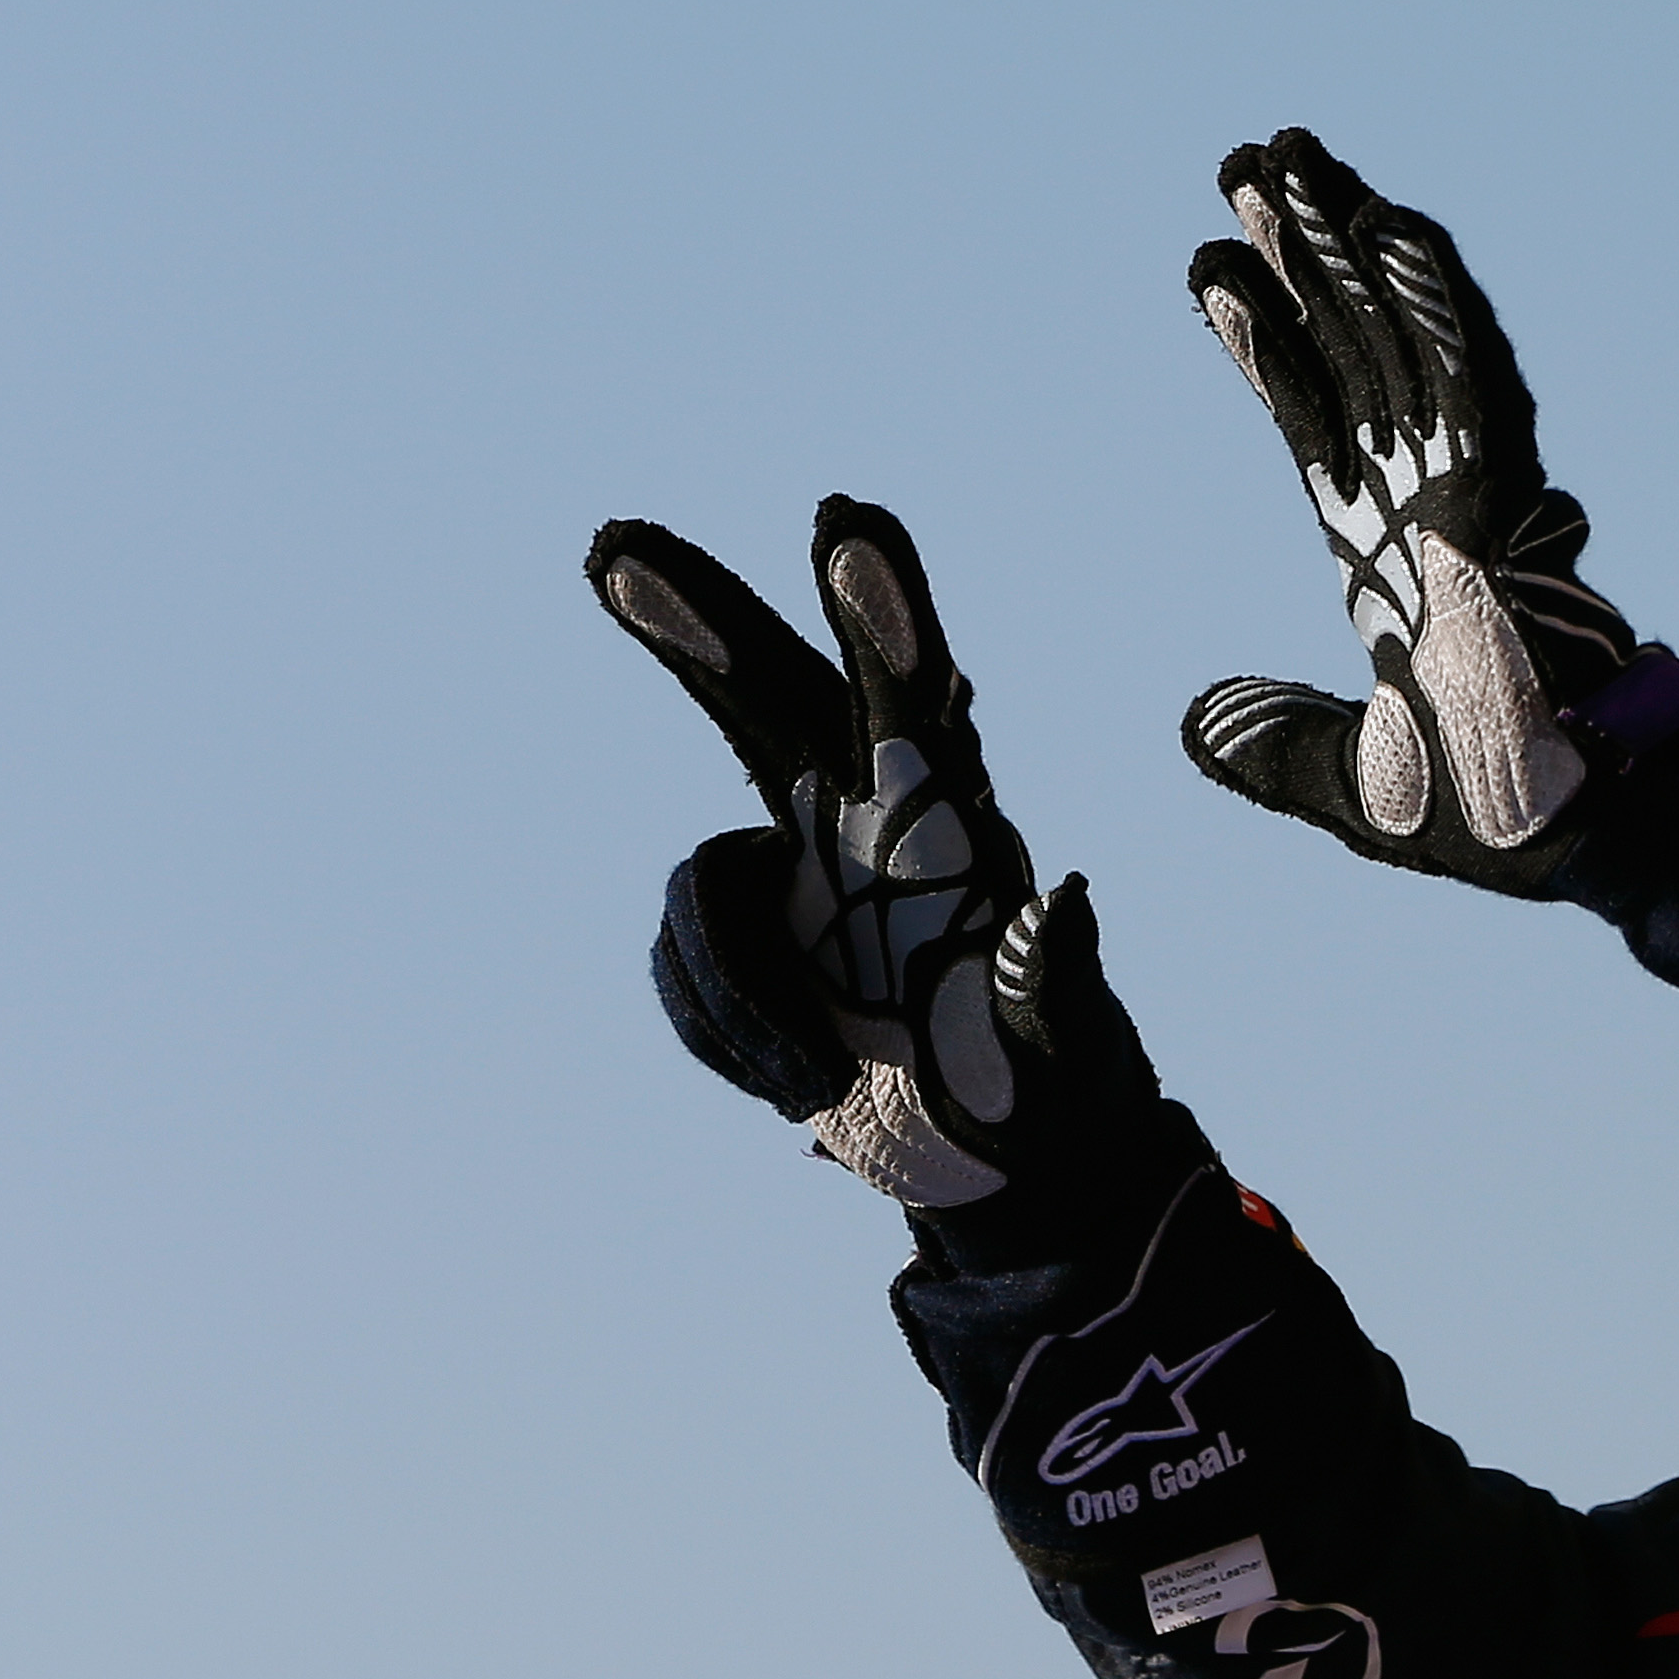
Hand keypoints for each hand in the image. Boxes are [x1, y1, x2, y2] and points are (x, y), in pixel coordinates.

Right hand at [586, 497, 1157, 1207]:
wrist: (989, 1155)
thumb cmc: (1048, 1087)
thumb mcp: (1063, 1043)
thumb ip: (1055, 976)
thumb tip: (1066, 899)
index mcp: (954, 815)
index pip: (912, 693)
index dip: (877, 612)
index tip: (845, 522)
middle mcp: (865, 811)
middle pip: (763, 690)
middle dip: (695, 616)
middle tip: (613, 544)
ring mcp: (794, 865)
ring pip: (696, 890)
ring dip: (733, 1002)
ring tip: (818, 1084)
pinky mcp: (746, 929)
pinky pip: (675, 959)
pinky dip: (719, 1032)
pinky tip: (799, 1078)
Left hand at [1179, 129, 1642, 893]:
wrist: (1579, 836)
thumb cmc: (1499, 815)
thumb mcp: (1352, 786)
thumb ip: (1275, 744)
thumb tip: (1192, 723)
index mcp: (1387, 556)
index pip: (1312, 420)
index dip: (1261, 342)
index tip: (1207, 265)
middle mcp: (1425, 501)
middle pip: (1350, 347)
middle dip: (1299, 255)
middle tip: (1246, 160)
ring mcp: (1469, 485)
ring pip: (1399, 334)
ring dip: (1344, 243)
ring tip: (1285, 159)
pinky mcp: (1511, 489)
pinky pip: (1464, 370)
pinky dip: (1425, 294)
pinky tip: (1381, 225)